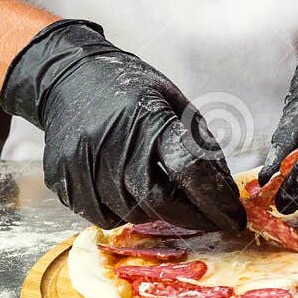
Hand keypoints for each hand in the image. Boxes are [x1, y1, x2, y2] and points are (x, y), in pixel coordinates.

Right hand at [0, 20, 243, 230]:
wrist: (68, 78)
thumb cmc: (128, 89)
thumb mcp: (172, 100)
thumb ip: (197, 142)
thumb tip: (222, 188)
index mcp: (148, 119)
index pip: (190, 170)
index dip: (216, 201)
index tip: (234, 217)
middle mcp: (114, 145)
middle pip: (161, 202)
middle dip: (192, 217)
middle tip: (209, 219)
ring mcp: (84, 165)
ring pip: (133, 213)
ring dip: (156, 210)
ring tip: (159, 188)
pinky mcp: (63, 180)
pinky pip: (103, 216)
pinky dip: (123, 210)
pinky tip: (126, 188)